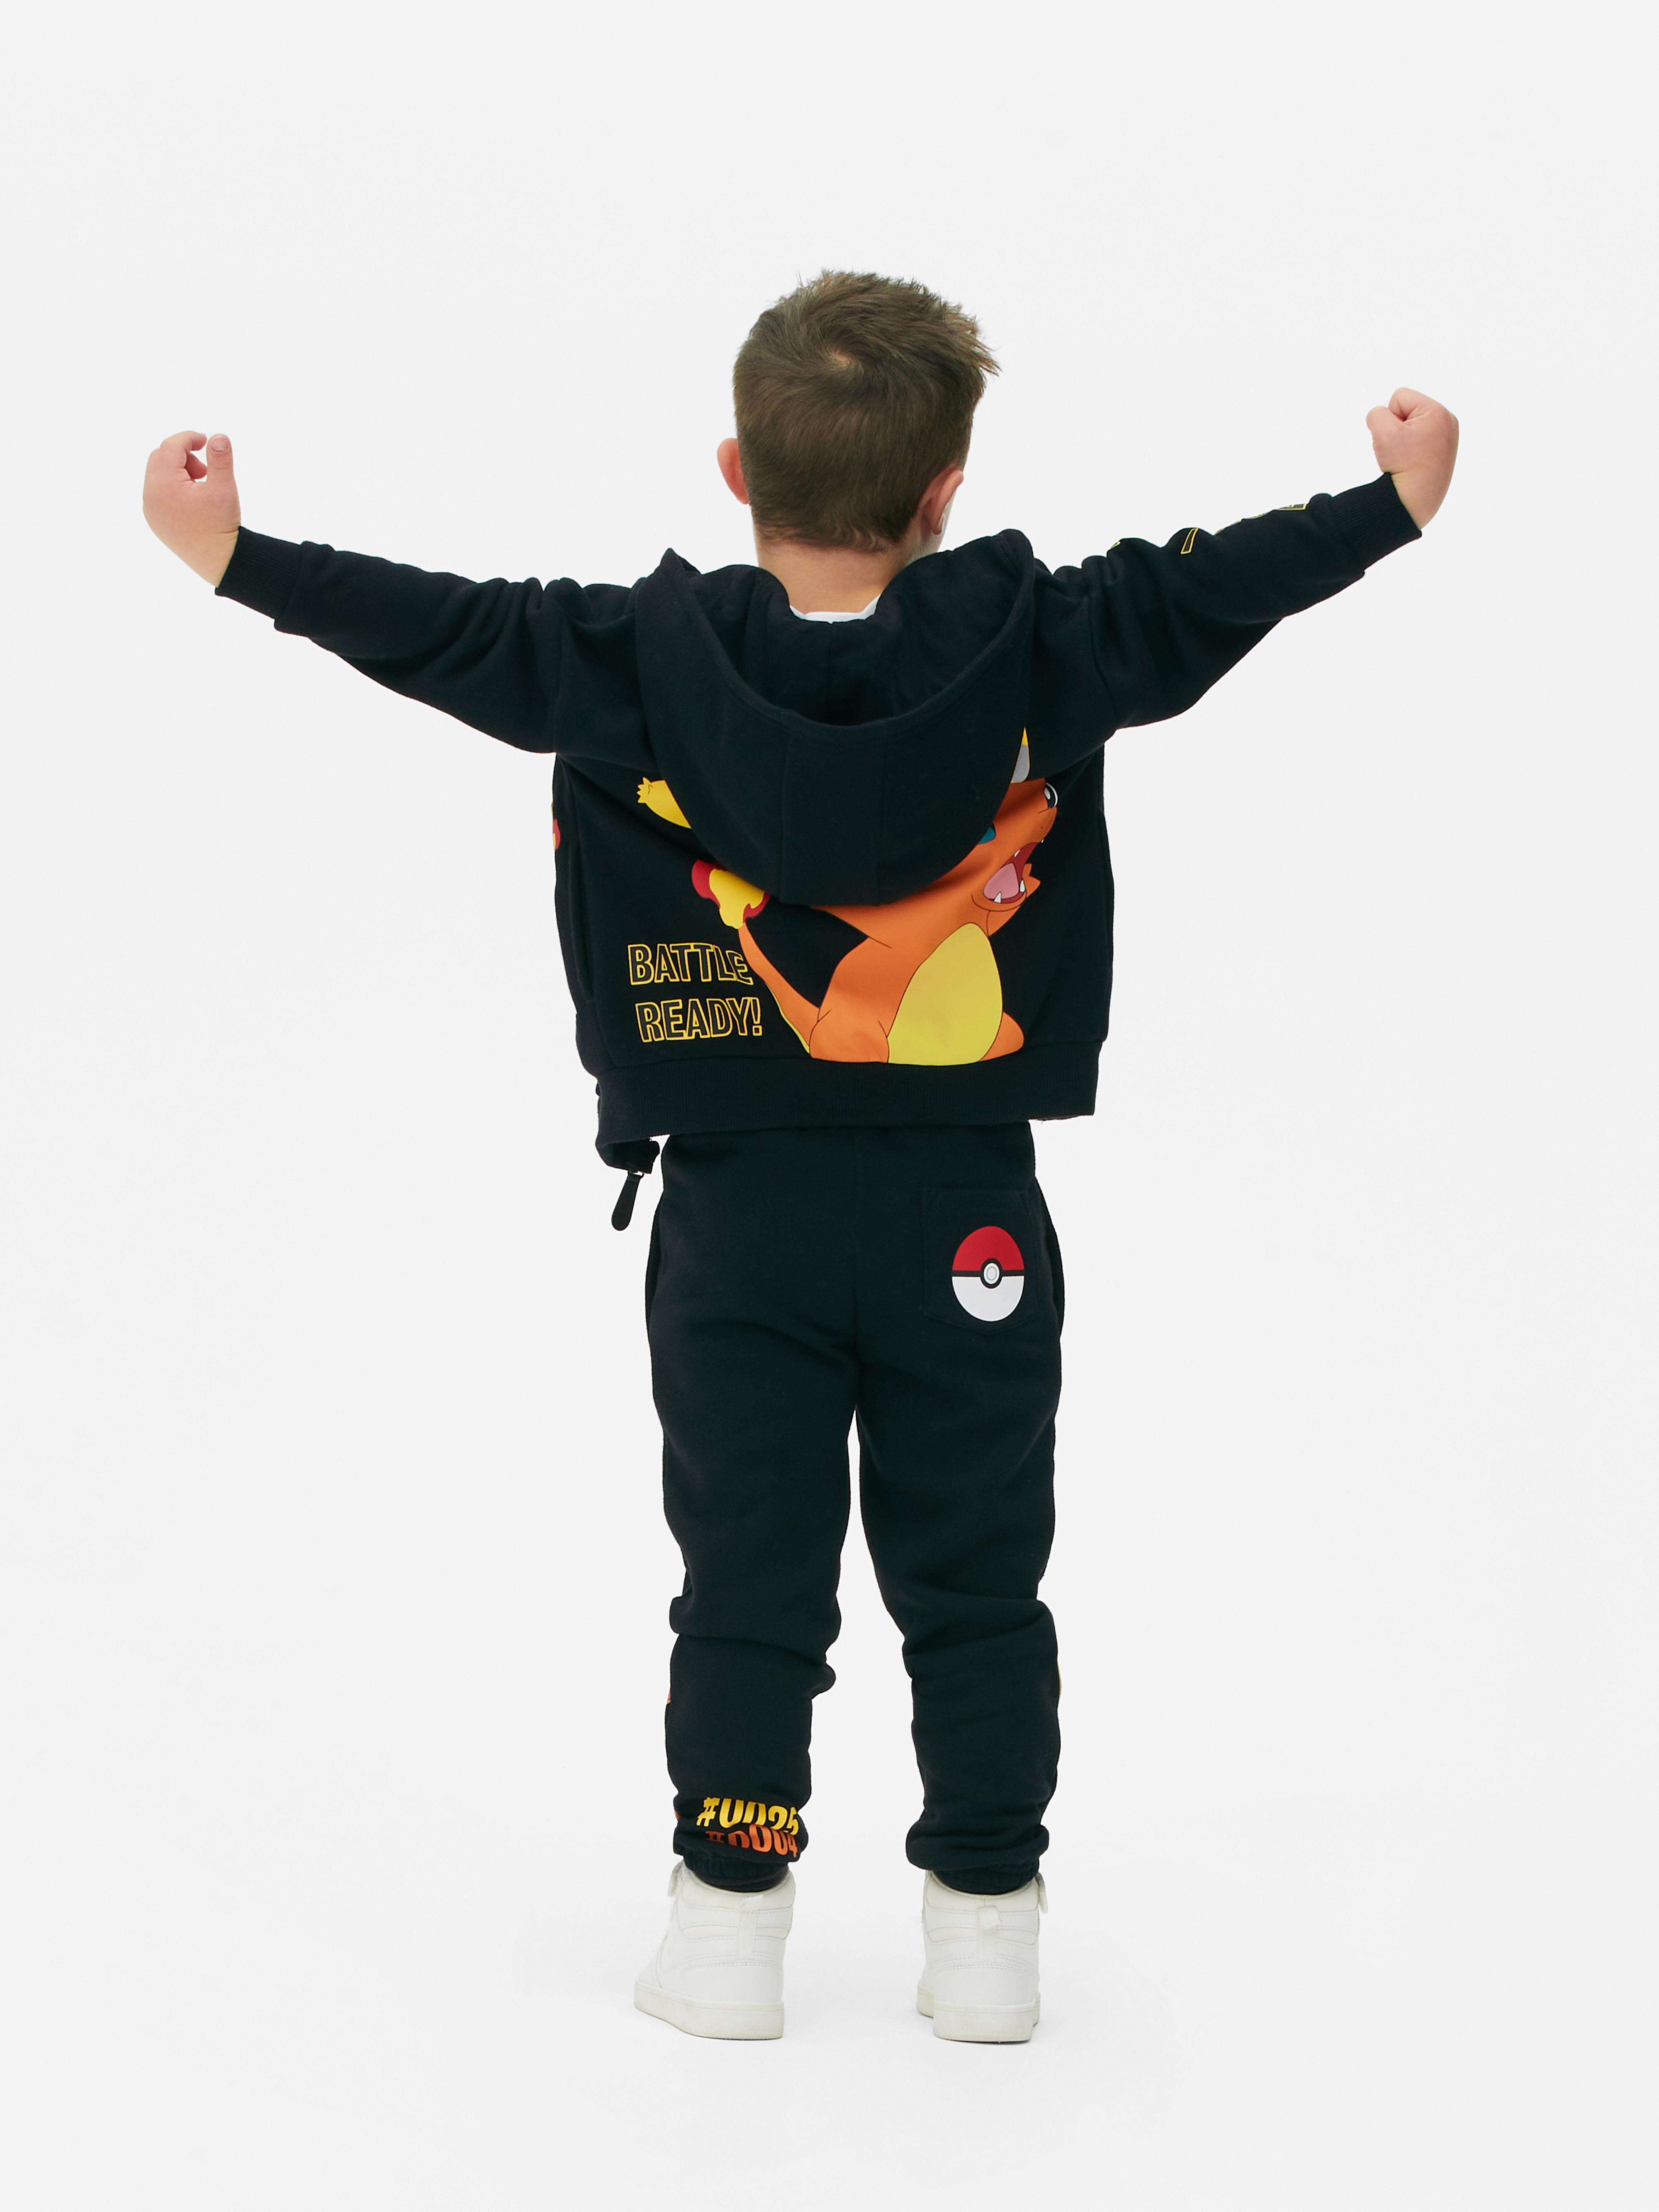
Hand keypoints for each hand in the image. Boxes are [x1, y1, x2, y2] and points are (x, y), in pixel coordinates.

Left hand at [143, 430, 240, 583]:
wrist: (218, 561)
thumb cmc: (221, 524)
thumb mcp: (224, 488)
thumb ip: (220, 459)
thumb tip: (219, 437)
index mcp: (164, 484)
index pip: (171, 447)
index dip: (189, 438)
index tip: (207, 441)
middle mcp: (151, 494)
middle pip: (160, 456)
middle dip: (183, 455)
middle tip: (205, 471)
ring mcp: (150, 509)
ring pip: (157, 473)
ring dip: (178, 471)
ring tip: (201, 486)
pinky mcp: (154, 519)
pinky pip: (157, 491)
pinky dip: (172, 486)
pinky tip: (193, 500)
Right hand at [1365, 389, 1458, 527]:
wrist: (1413, 503)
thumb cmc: (1401, 466)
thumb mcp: (1381, 432)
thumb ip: (1377, 413)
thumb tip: (1383, 419)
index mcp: (1438, 412)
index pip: (1398, 397)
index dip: (1388, 418)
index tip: (1397, 441)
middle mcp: (1448, 422)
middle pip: (1407, 411)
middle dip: (1397, 428)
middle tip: (1402, 451)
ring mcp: (1448, 438)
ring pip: (1411, 427)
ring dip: (1402, 440)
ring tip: (1406, 459)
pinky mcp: (1443, 453)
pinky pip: (1419, 441)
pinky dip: (1411, 451)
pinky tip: (1412, 465)